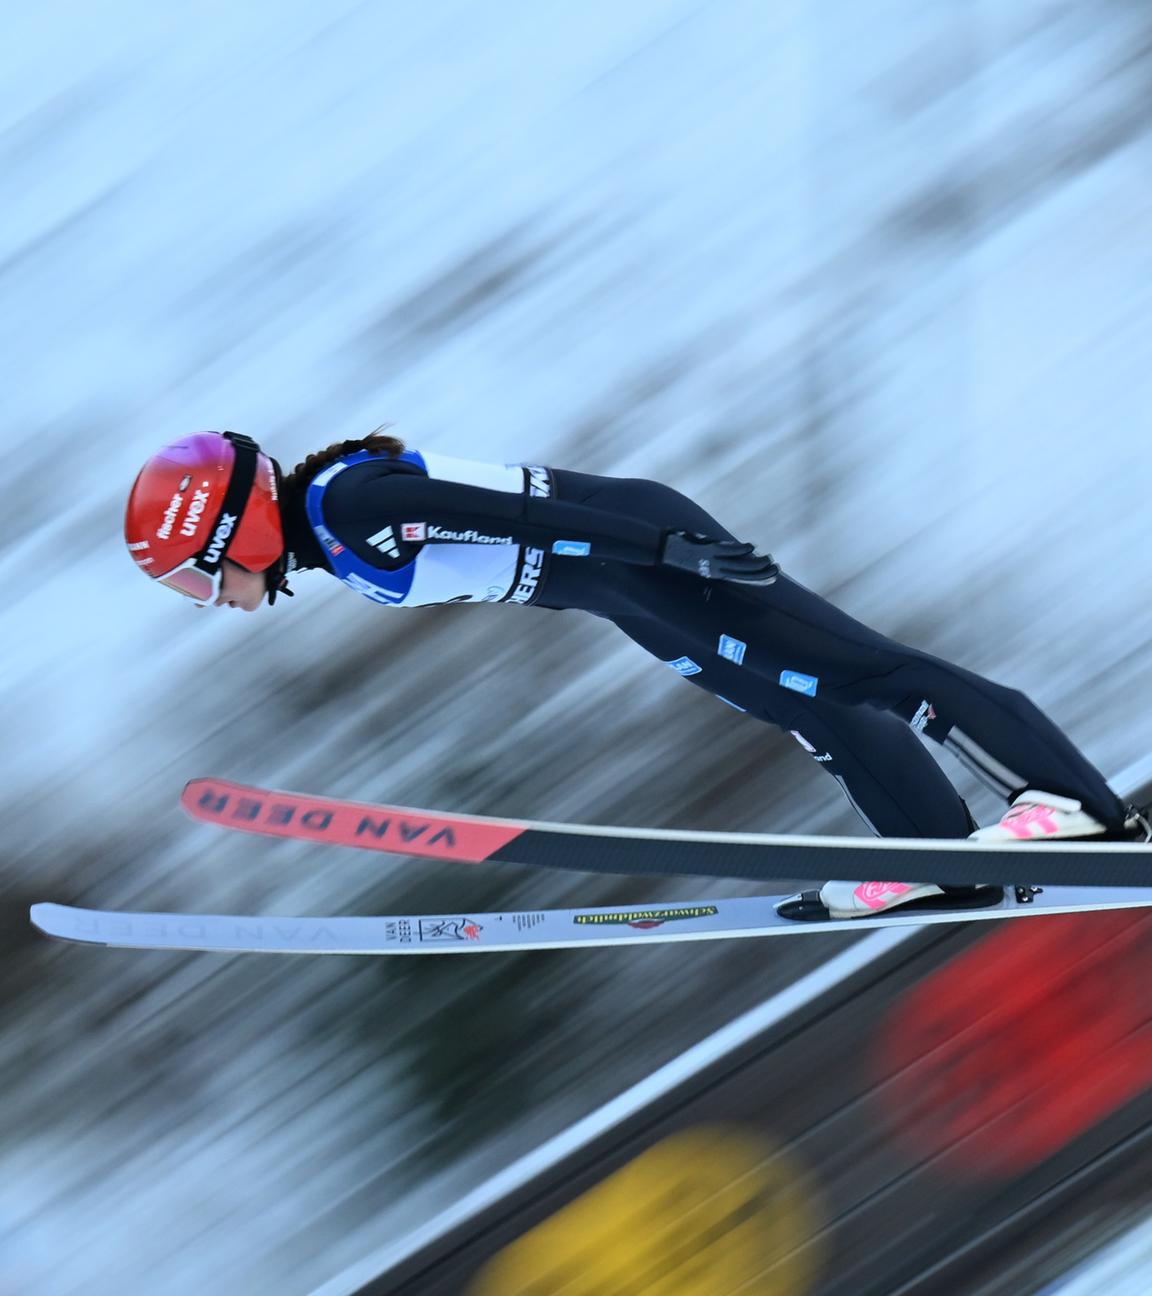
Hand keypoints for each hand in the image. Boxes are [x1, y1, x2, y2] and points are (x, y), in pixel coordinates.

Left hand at [660, 531, 779, 583]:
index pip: (741, 579)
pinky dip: (741, 550)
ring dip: (756, 563)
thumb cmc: (680, 553)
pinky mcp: (708, 550)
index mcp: (714, 574)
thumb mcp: (699, 559)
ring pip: (739, 565)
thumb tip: (732, 556)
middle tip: (777, 569)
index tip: (772, 579)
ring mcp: (712, 561)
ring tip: (769, 559)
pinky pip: (729, 551)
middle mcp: (715, 570)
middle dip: (762, 573)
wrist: (661, 549)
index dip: (758, 580)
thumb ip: (716, 557)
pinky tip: (753, 547)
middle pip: (744, 574)